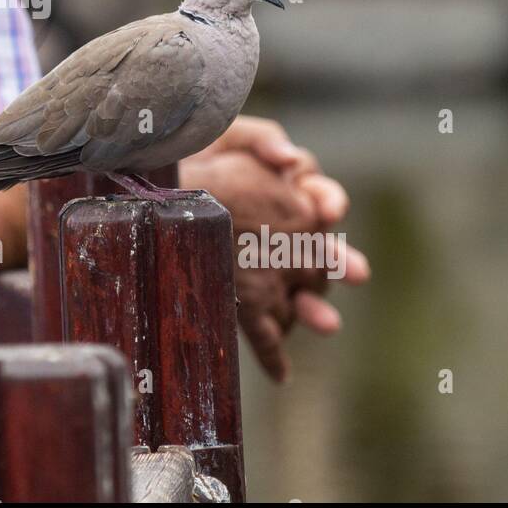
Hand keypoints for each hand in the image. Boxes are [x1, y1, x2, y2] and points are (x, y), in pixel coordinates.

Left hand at [180, 117, 368, 382]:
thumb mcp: (227, 135)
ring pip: (299, 290)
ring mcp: (263, 266)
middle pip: (320, 250)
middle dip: (339, 261)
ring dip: (315, 309)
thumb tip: (291, 161)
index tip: (327, 209)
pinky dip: (273, 351)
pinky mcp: (238, 296)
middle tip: (357, 271)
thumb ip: (263, 140)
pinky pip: (261, 327)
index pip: (319, 195)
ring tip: (326, 324)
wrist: (149, 182)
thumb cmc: (192, 154)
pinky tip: (280, 372)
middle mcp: (283, 231)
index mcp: (287, 190)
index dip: (328, 201)